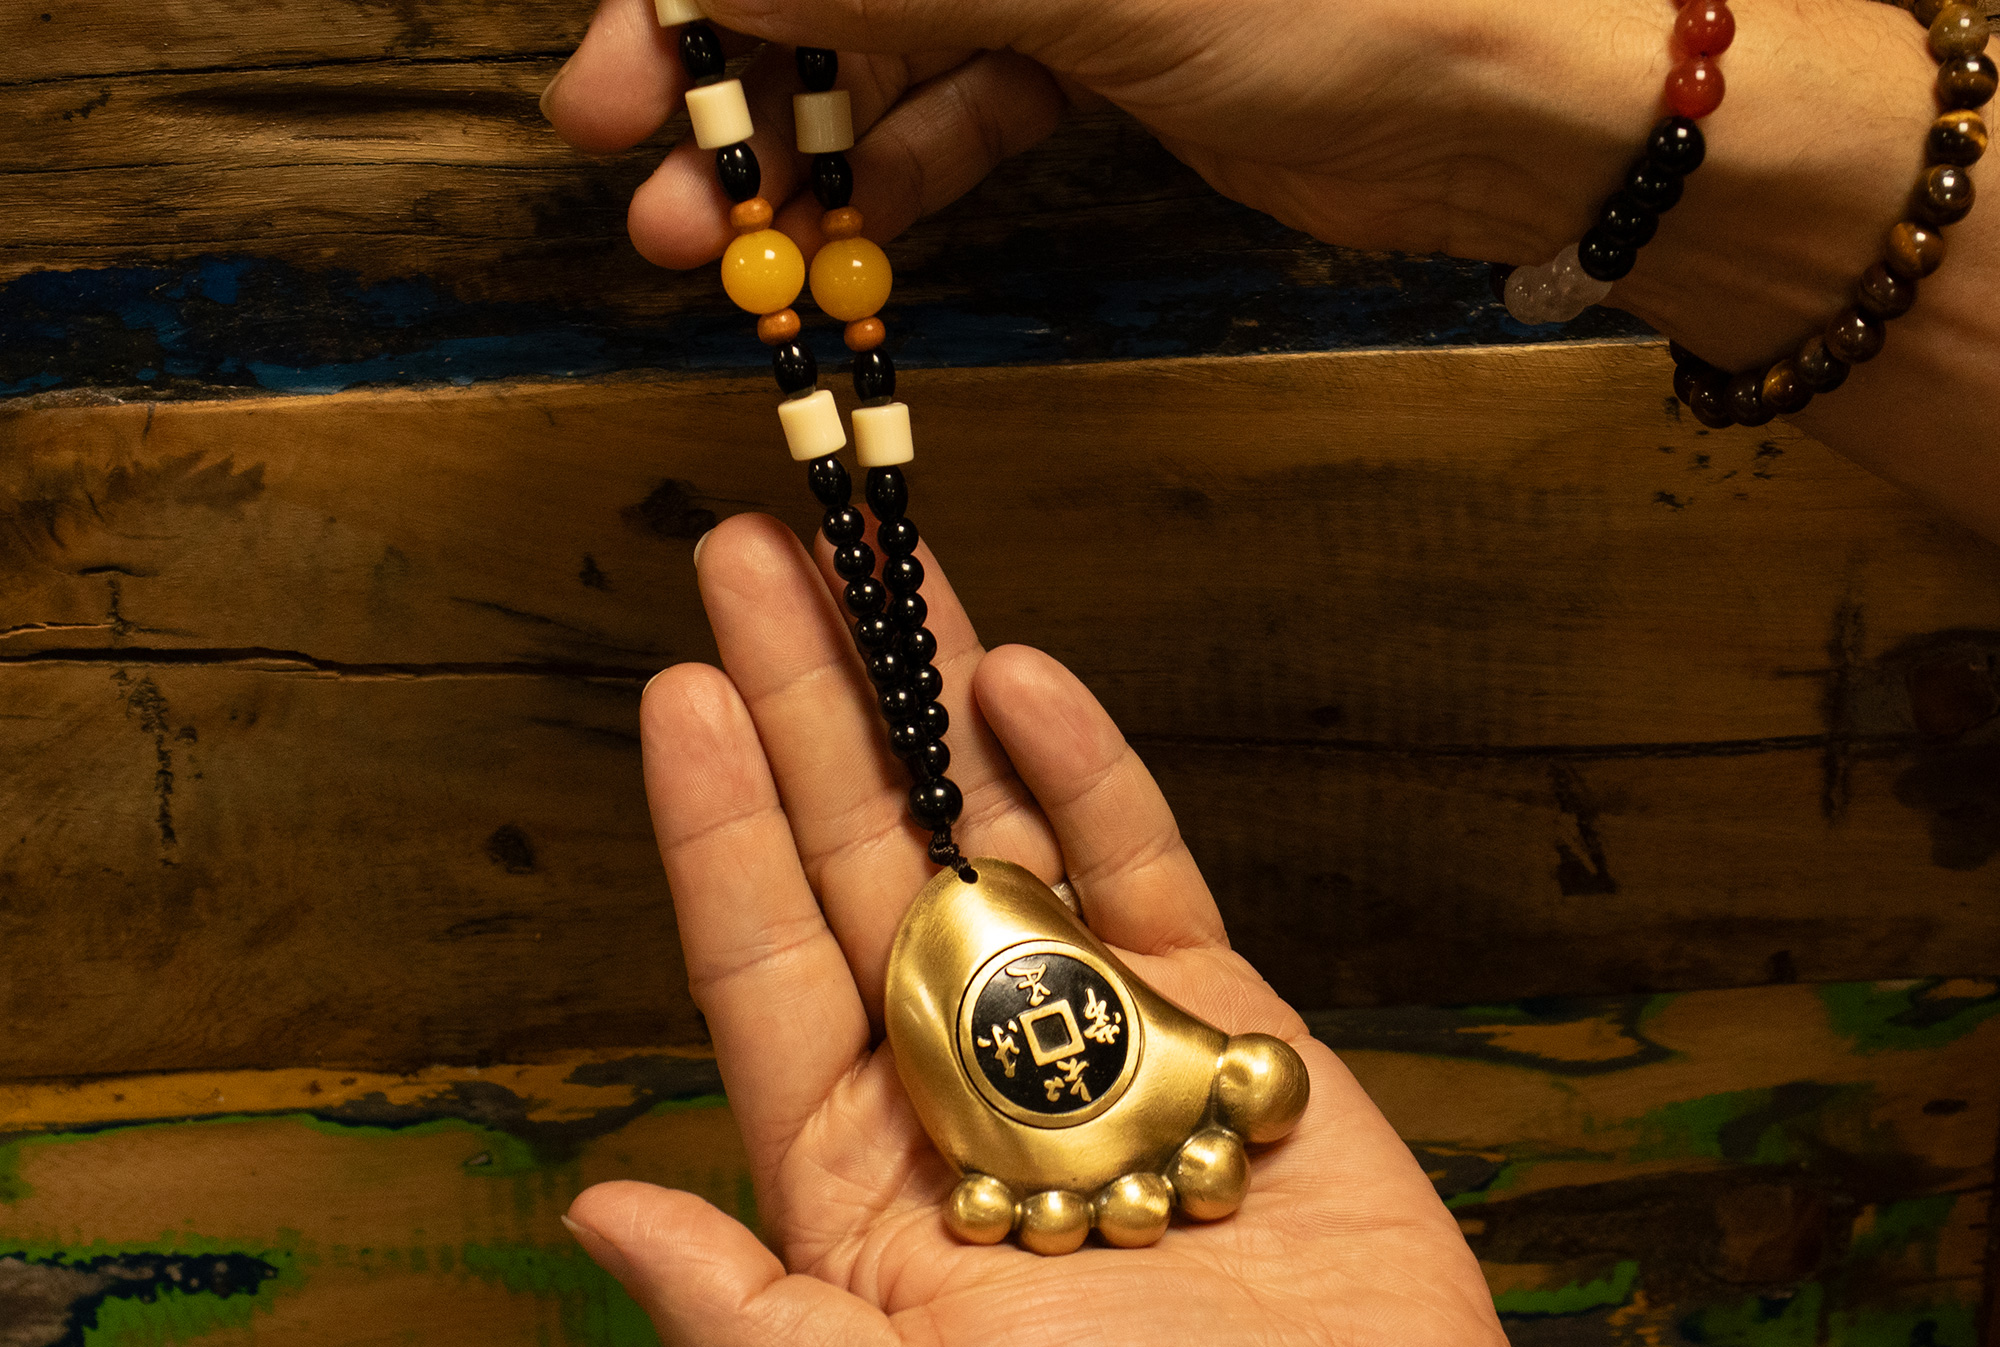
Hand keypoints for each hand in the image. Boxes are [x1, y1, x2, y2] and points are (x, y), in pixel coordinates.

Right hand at [537, 0, 1672, 276]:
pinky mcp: (1119, 41)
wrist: (1535, 102)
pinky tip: (841, 246)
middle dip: (723, 60)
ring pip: (891, 29)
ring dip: (796, 141)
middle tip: (633, 173)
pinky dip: (904, 167)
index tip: (612, 61)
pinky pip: (973, 95)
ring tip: (713, 253)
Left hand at [565, 514, 1578, 1346]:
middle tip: (746, 558)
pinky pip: (1136, 866)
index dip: (716, 829)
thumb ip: (738, 1318)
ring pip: (989, 833)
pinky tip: (1023, 681)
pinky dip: (1087, 774)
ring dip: (930, 700)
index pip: (763, 970)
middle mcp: (956, 1082)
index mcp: (861, 1176)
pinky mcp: (1212, 1014)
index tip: (677, 693)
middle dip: (802, 709)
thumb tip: (595, 1208)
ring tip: (874, 564)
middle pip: (859, 861)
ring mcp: (1086, 1034)